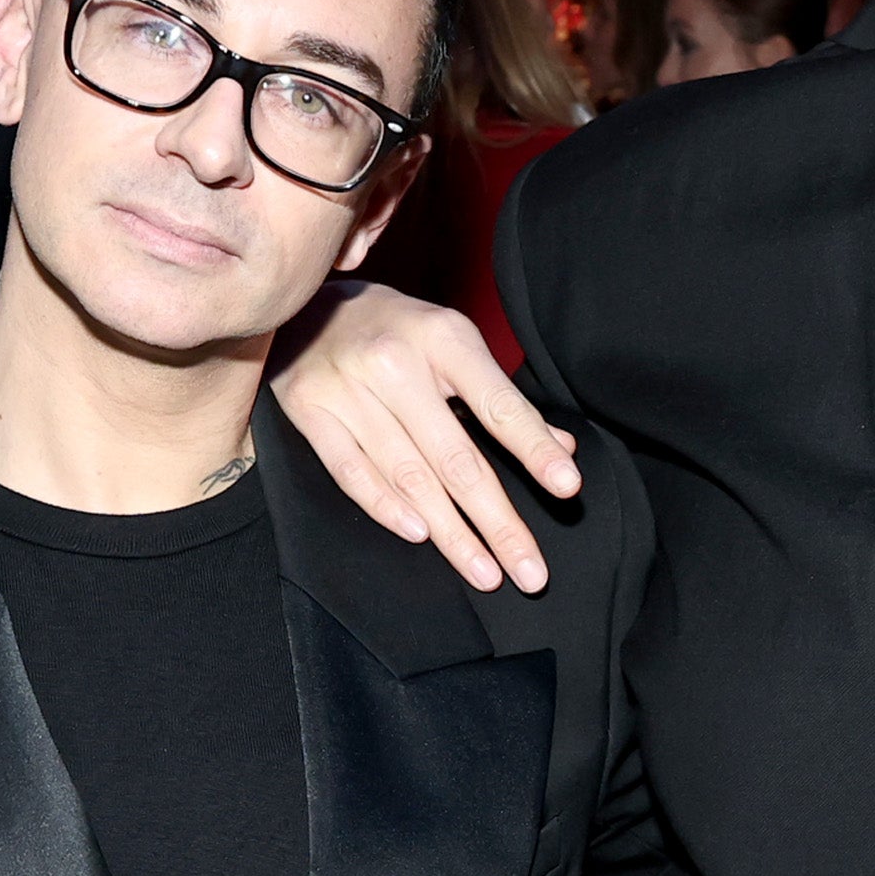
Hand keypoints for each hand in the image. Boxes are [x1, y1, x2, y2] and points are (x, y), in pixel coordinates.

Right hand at [268, 286, 579, 594]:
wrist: (306, 301)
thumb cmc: (398, 331)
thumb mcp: (455, 344)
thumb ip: (502, 399)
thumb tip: (562, 450)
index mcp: (444, 339)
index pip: (499, 405)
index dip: (534, 449)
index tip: (568, 488)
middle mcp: (395, 363)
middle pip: (457, 458)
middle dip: (498, 521)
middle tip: (530, 572)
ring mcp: (348, 388)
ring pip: (409, 476)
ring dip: (452, 533)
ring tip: (485, 573)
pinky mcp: (309, 409)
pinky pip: (352, 472)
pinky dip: (386, 507)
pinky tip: (421, 535)